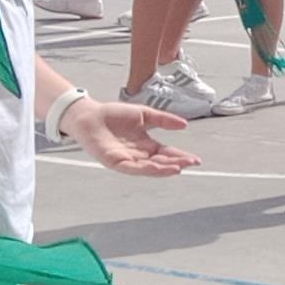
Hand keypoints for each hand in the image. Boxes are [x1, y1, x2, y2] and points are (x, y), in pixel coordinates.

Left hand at [66, 99, 197, 175]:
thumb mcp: (144, 114)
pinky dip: (146, 169)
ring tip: (178, 168)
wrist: (89, 115)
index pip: (167, 153)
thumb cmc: (112, 115)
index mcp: (146, 145)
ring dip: (164, 169)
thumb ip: (163, 120)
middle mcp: (139, 155)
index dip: (181, 156)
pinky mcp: (115, 162)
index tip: (196, 160)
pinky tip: (158, 167)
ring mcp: (127, 160)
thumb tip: (184, 125)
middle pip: (161, 162)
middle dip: (177, 163)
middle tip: (191, 163)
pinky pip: (133, 168)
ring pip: (149, 168)